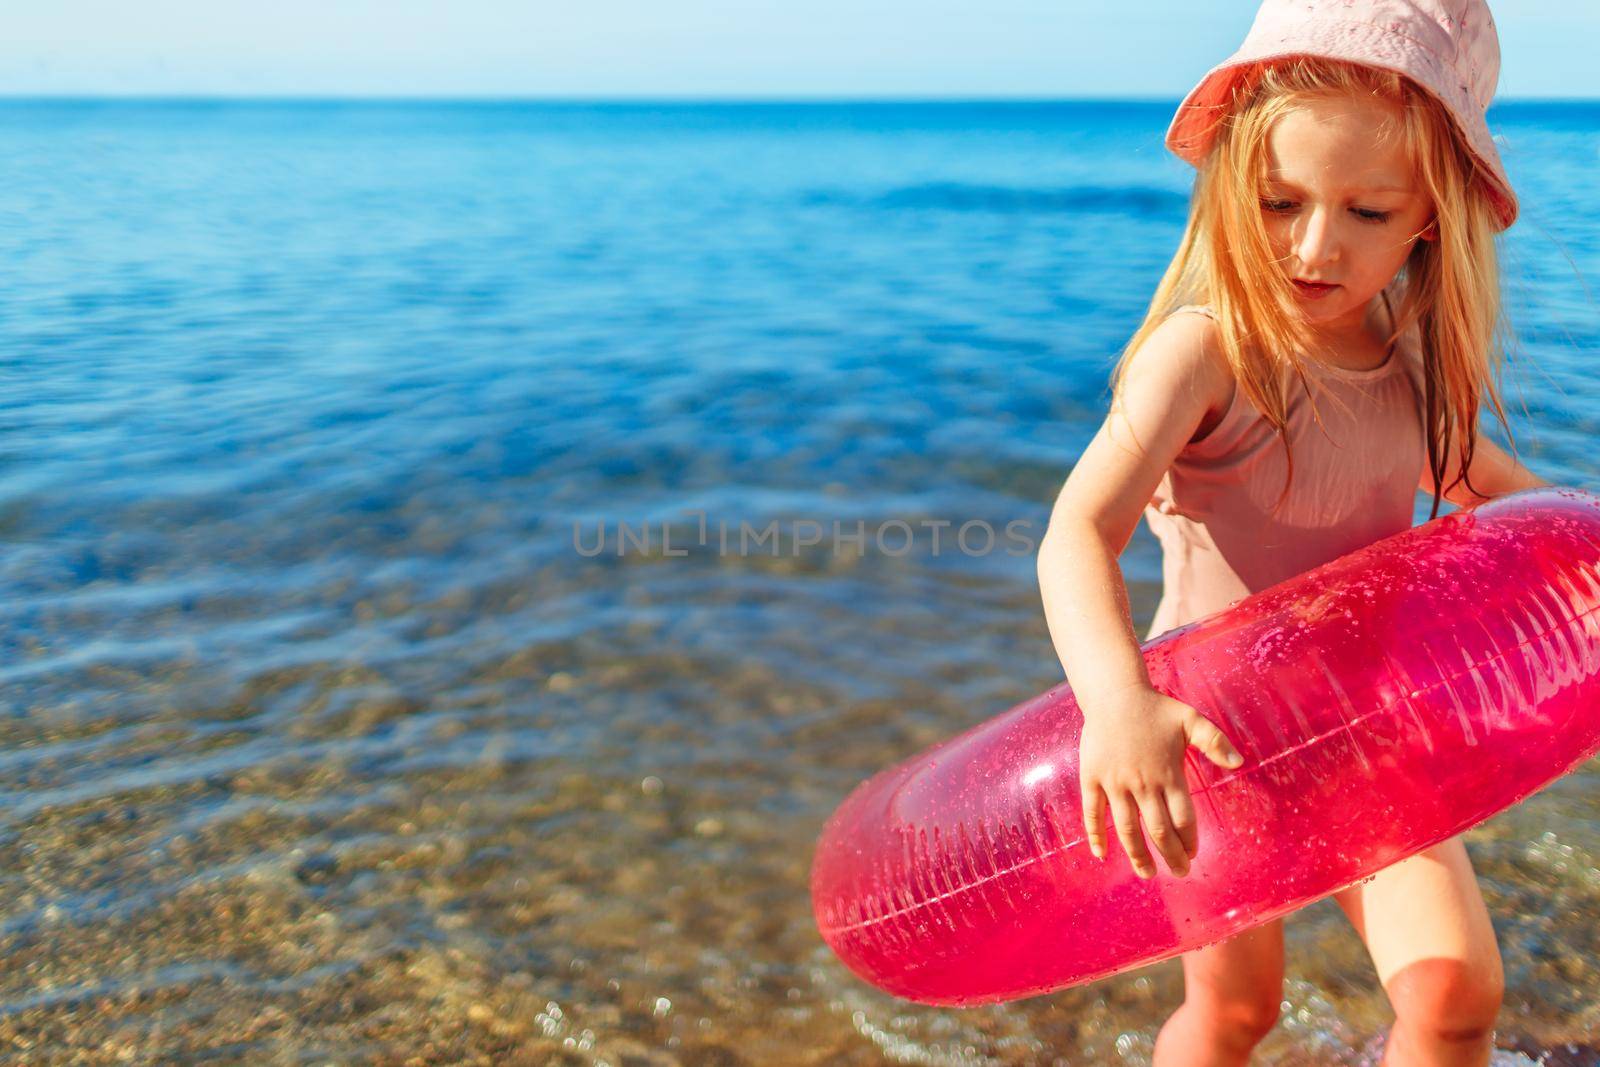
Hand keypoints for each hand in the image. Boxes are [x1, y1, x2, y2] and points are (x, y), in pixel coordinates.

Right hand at [1077, 686, 1244, 878]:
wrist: (1114, 694)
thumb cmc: (1155, 709)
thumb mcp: (1190, 720)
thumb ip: (1215, 742)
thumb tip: (1240, 763)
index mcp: (1168, 773)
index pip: (1182, 817)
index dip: (1189, 839)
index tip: (1192, 854)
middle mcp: (1142, 783)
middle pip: (1158, 829)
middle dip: (1170, 855)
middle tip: (1179, 872)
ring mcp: (1115, 782)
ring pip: (1127, 828)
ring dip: (1138, 854)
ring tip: (1147, 873)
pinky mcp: (1092, 778)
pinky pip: (1093, 813)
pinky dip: (1096, 835)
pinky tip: (1101, 853)